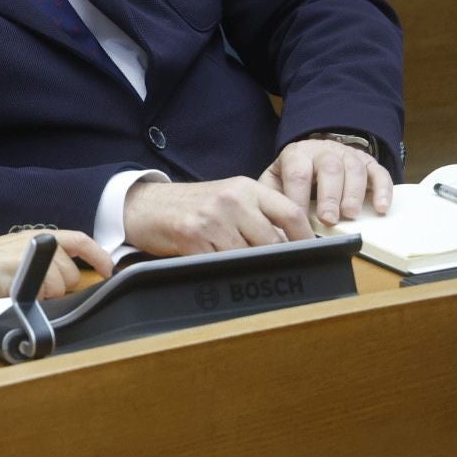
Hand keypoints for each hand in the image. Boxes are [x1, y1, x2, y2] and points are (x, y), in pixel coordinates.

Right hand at [0, 229, 112, 300]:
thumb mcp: (17, 253)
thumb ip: (41, 259)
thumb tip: (63, 276)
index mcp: (38, 236)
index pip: (78, 240)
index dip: (98, 254)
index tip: (108, 269)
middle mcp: (39, 242)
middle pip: (70, 272)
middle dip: (60, 286)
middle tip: (35, 288)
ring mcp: (33, 257)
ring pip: (59, 285)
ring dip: (46, 294)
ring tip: (22, 290)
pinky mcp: (27, 272)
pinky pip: (44, 293)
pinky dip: (35, 299)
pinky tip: (17, 294)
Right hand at [122, 177, 313, 256]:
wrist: (146, 205)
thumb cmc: (192, 205)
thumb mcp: (228, 198)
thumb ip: (258, 214)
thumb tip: (292, 245)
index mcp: (245, 187)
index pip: (290, 212)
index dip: (305, 238)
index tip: (310, 254)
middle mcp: (232, 199)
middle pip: (272, 241)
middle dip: (273, 259)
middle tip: (271, 269)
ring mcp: (212, 218)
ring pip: (248, 256)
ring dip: (245, 266)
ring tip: (234, 262)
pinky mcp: (193, 236)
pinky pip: (221, 264)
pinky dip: (221, 268)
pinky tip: (212, 261)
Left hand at [260, 138, 392, 225]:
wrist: (313, 156)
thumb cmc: (293, 177)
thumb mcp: (276, 183)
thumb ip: (274, 199)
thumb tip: (274, 228)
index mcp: (297, 154)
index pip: (297, 173)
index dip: (298, 197)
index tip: (299, 220)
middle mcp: (323, 150)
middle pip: (329, 168)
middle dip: (329, 196)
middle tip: (329, 220)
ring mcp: (347, 155)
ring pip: (354, 169)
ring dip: (353, 194)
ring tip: (350, 215)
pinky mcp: (368, 162)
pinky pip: (379, 172)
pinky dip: (383, 190)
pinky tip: (381, 208)